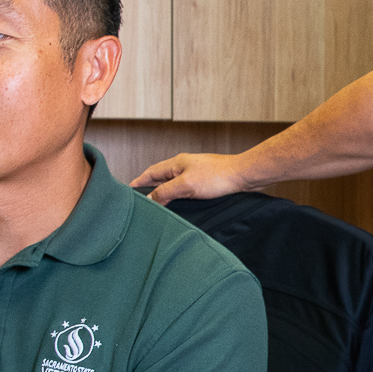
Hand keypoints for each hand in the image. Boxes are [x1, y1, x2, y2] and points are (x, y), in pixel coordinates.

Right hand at [130, 153, 247, 205]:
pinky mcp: (205, 183)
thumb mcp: (186, 186)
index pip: (150, 173)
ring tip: (156, 208)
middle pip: (160, 178)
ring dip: (164, 195)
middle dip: (149, 189)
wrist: (244, 176)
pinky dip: (177, 198)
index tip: (128, 192)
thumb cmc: (218, 176)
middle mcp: (183, 167)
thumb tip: (150, 200)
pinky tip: (179, 207)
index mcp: (176, 163)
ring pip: (172, 185)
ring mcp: (194, 174)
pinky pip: (184, 190)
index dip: (138, 183)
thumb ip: (166, 192)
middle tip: (140, 203)